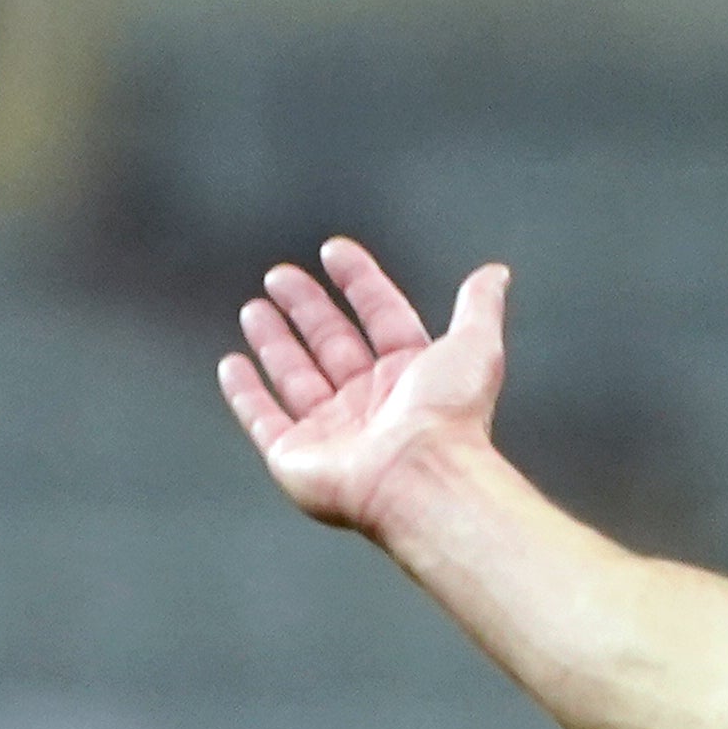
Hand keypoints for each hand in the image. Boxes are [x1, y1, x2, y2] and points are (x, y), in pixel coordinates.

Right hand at [217, 237, 508, 538]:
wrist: (419, 477)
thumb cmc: (449, 416)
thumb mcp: (474, 347)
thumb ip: (479, 307)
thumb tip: (495, 272)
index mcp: (409, 374)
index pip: (379, 315)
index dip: (358, 281)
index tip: (333, 250)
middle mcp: (368, 401)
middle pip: (331, 342)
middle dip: (306, 307)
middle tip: (280, 275)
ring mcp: (330, 430)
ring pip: (295, 375)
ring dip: (274, 341)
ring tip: (253, 308)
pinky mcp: (294, 455)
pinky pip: (263, 418)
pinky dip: (246, 393)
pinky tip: (232, 364)